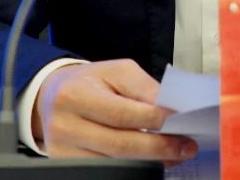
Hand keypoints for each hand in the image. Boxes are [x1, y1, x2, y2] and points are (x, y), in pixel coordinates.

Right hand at [32, 59, 197, 163]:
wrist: (53, 96)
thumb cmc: (90, 82)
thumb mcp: (116, 71)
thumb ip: (144, 88)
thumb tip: (170, 110)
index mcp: (75, 94)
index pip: (121, 113)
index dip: (154, 120)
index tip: (181, 121)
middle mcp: (65, 126)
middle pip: (119, 145)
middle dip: (158, 147)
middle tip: (185, 146)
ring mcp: (63, 152)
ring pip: (116, 164)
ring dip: (150, 161)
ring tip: (174, 155)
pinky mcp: (67, 166)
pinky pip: (107, 172)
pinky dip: (134, 168)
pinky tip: (151, 160)